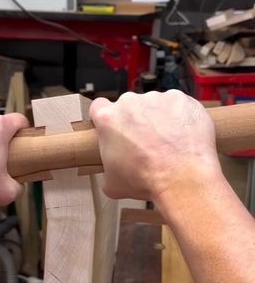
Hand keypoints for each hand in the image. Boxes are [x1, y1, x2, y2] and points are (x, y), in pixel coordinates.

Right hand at [90, 90, 220, 202]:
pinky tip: (183, 135)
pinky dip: (180, 117)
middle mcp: (130, 103)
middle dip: (135, 120)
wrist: (182, 178)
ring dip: (158, 118)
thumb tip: (113, 170)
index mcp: (108, 119)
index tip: (114, 127)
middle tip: (145, 142)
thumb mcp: (112, 184)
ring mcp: (156, 99)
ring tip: (167, 141)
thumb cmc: (148, 180)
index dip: (107, 118)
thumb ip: (107, 166)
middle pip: (129, 106)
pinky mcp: (180, 99)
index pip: (99, 107)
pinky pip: (178, 105)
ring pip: (154, 105)